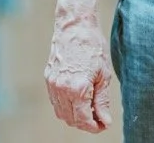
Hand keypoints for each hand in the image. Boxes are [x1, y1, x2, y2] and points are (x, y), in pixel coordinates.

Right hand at [44, 17, 114, 132]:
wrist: (75, 26)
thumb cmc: (92, 46)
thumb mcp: (104, 75)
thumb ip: (102, 101)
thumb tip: (105, 121)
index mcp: (77, 88)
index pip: (83, 120)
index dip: (94, 127)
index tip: (103, 125)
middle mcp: (61, 89)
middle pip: (71, 120)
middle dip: (85, 123)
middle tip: (98, 118)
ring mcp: (52, 84)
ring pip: (61, 113)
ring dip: (74, 116)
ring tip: (90, 109)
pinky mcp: (48, 78)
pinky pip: (55, 101)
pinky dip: (66, 106)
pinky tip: (78, 99)